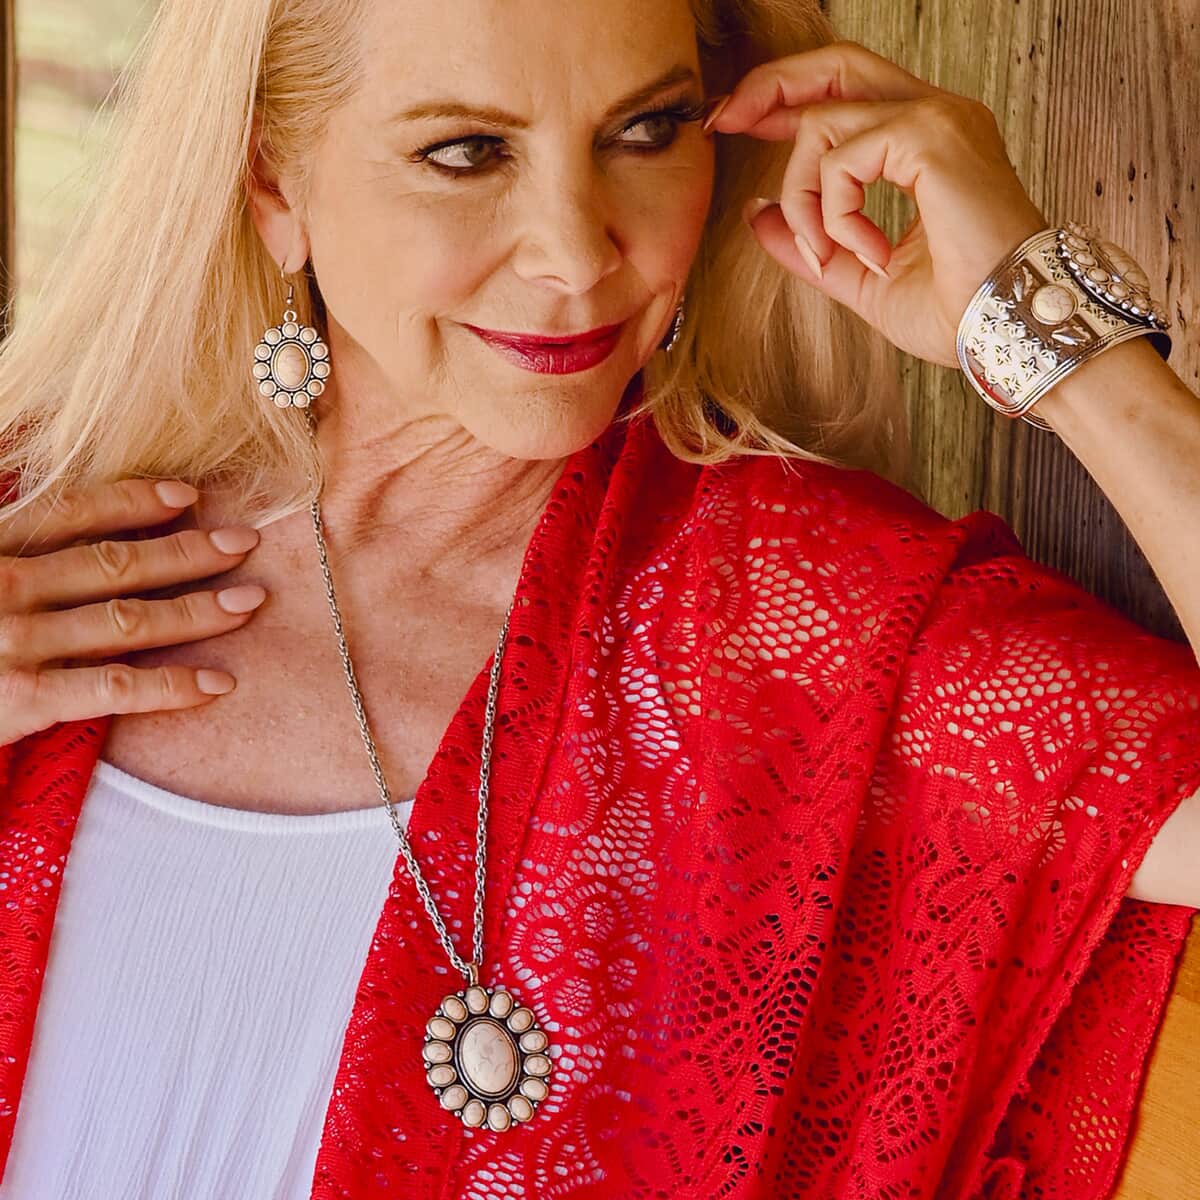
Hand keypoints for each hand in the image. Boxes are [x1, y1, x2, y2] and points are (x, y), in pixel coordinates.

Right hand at [0, 476, 267, 745]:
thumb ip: (6, 546)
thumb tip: (40, 515)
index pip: (69, 514)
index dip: (134, 501)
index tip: (188, 495)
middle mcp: (2, 585)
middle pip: (115, 562)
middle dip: (187, 552)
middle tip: (245, 543)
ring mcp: (12, 642)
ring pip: (127, 619)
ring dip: (197, 610)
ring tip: (250, 602)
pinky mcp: (19, 699)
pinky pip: (114, 688)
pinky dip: (172, 686)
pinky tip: (218, 683)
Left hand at [709, 39, 1049, 367]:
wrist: (1008, 330)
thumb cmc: (958, 310)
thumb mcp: (861, 275)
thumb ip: (811, 242)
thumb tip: (758, 216)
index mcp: (923, 141)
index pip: (844, 91)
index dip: (783, 98)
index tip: (733, 123)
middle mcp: (934, 115)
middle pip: (834, 66)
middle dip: (768, 88)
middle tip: (722, 123)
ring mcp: (936, 119)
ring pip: (821, 123)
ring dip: (804, 200)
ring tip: (828, 255)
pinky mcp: (931, 137)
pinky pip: (842, 159)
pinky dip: (835, 214)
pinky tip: (870, 254)